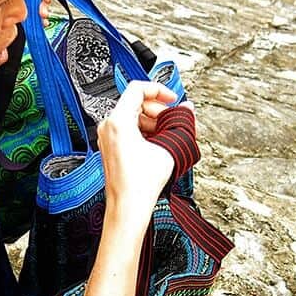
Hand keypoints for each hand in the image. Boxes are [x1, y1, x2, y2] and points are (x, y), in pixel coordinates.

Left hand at [98, 81, 179, 223]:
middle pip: (135, 103)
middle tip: (173, 120)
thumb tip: (188, 109)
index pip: (137, 89)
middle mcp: (108, 127)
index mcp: (118, 121)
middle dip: (158, 109)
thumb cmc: (140, 184)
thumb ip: (180, 123)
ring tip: (167, 134)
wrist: (128, 207)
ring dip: (152, 121)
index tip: (172, 99)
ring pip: (132, 116)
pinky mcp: (110, 147)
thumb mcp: (167, 147)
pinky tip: (158, 143)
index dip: (159, 90)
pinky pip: (128, 129)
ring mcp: (107, 137)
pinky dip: (144, 131)